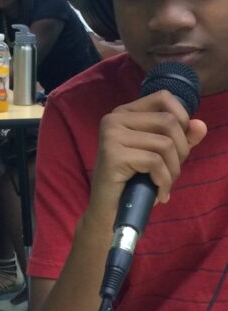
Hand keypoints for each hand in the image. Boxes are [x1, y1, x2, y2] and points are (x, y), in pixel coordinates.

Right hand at [87, 90, 206, 229]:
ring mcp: (111, 135)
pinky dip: (164, 181)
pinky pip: (155, 162)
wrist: (109, 213)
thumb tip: (201, 125)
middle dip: (181, 151)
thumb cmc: (134, 183)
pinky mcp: (112, 154)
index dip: (182, 118)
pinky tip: (159, 194)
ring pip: (165, 144)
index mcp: (124, 113)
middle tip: (172, 173)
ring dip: (173, 170)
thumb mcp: (162, 156)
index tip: (179, 145)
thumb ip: (181, 138)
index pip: (163, 98)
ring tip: (164, 186)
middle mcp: (114, 119)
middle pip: (169, 122)